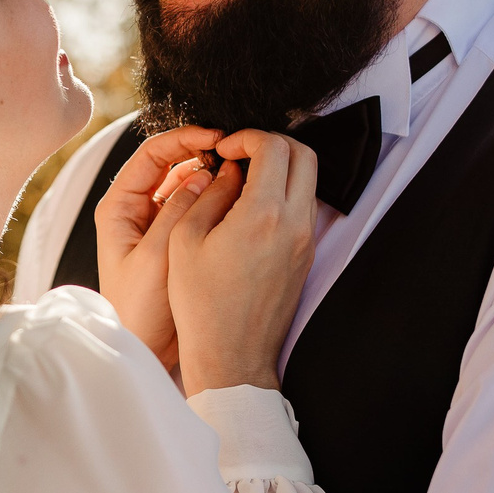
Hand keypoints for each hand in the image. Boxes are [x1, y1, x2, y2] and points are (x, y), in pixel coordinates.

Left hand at [92, 124, 223, 371]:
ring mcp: (157, 224)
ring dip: (212, 176)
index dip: (185, 139)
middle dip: (203, 153)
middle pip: (171, 164)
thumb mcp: (156, 258)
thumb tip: (204, 174)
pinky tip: (237, 200)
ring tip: (241, 174)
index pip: (151, 155)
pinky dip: (215, 201)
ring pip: (187, 185)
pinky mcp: (175, 241)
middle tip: (235, 151)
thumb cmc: (138, 312)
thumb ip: (178, 214)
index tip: (217, 137)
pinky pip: (197, 209)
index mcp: (119, 208)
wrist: (142, 351)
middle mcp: (136, 210)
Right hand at [164, 130, 318, 394]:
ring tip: (244, 181)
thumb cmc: (201, 305)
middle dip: (271, 143)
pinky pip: (304, 207)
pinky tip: (251, 208)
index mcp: (263, 215)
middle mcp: (294, 224)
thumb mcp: (185, 241)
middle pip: (303, 154)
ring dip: (281, 168)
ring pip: (309, 180)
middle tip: (240, 155)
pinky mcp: (307, 256)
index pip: (273, 147)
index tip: (225, 148)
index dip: (247, 137)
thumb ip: (208, 194)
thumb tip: (226, 170)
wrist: (231, 355)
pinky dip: (284, 193)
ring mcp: (306, 241)